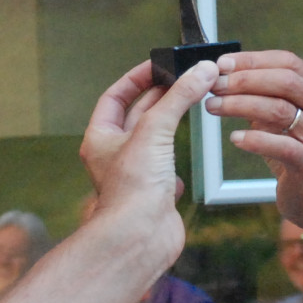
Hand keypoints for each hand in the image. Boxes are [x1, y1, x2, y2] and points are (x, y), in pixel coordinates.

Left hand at [79, 58, 217, 263]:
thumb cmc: (132, 189)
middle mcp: (114, 156)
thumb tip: (201, 71)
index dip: (136, 78)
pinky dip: (177, 166)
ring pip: (155, 143)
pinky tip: (184, 165)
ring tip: (192, 106)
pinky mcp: (154, 195)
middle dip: (161, 98)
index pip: (115, 96)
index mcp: (100, 138)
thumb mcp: (155, 130)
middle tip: (186, 79)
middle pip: (138, 116)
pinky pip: (166, 172)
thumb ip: (179, 98)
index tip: (159, 65)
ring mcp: (135, 176)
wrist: (141, 237)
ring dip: (172, 127)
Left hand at [206, 51, 302, 233]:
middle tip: (215, 85)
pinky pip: (281, 146)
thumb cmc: (297, 151)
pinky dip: (254, 139)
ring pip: (279, 110)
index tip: (222, 64)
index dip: (253, 60)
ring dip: (240, 105)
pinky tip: (234, 137)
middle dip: (244, 80)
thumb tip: (224, 76)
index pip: (287, 62)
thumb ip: (264, 96)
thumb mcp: (286, 117)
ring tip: (214, 107)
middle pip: (284, 81)